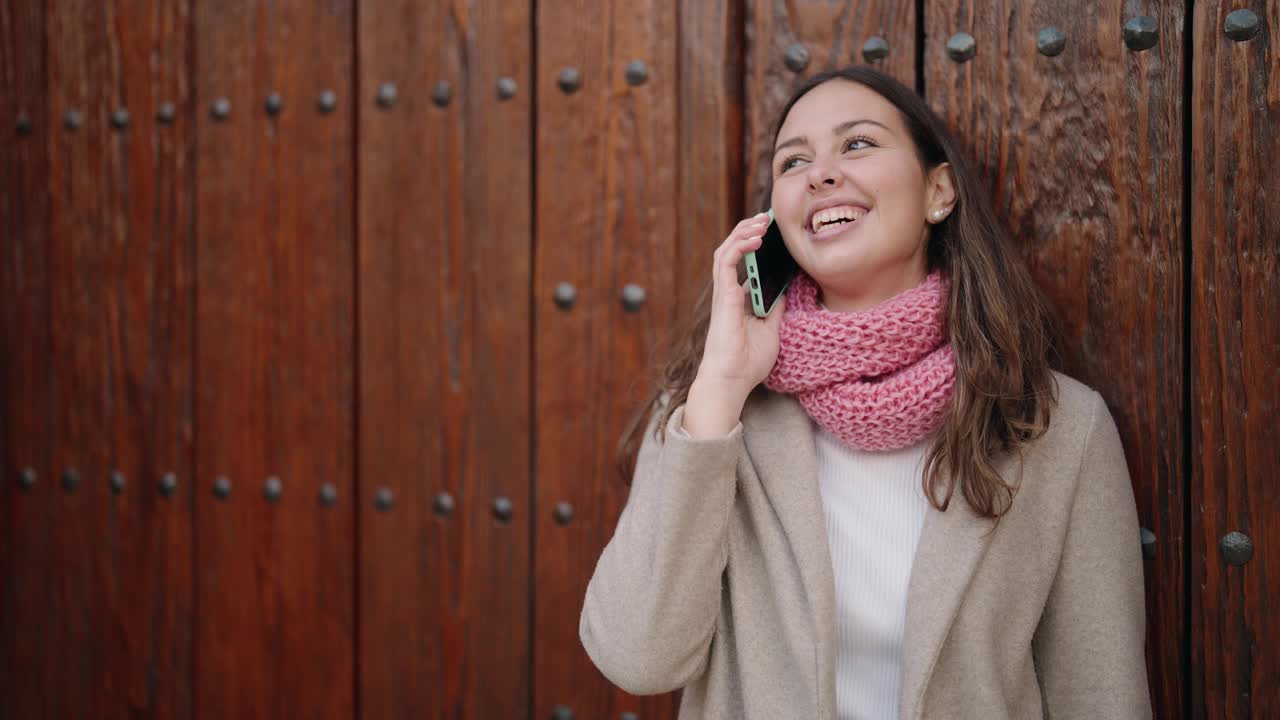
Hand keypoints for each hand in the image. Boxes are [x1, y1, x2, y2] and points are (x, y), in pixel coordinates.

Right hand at [683, 213, 786, 436]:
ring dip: (743, 232)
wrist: (733, 381)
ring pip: (726, 250)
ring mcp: (723, 294)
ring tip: (761, 221)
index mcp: (738, 300)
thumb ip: (775, 309)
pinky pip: (727, 262)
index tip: (773, 232)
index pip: (744, 263)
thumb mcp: (771, 330)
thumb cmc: (748, 362)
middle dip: (749, 231)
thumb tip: (785, 291)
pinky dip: (740, 246)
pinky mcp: (723, 296)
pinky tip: (756, 238)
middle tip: (767, 218)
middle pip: (733, 251)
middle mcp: (728, 293)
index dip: (755, 245)